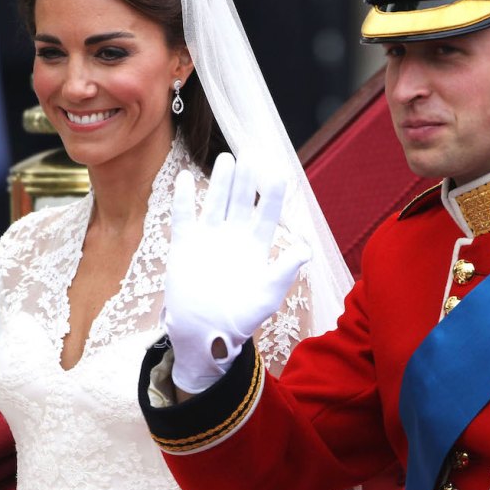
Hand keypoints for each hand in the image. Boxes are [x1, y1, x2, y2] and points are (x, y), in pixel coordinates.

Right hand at [163, 153, 309, 393]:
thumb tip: (305, 250)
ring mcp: (208, 238)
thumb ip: (284, 270)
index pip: (266, 214)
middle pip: (241, 201)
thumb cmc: (240, 317)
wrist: (205, 334)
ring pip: (215, 203)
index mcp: (256, 246)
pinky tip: (186, 178)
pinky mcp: (185, 245)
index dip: (271, 194)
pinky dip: (184, 199)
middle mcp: (233, 236)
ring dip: (220, 183)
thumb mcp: (267, 295)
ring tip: (226, 159)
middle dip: (246, 180)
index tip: (277, 173)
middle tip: (250, 155)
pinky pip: (184, 217)